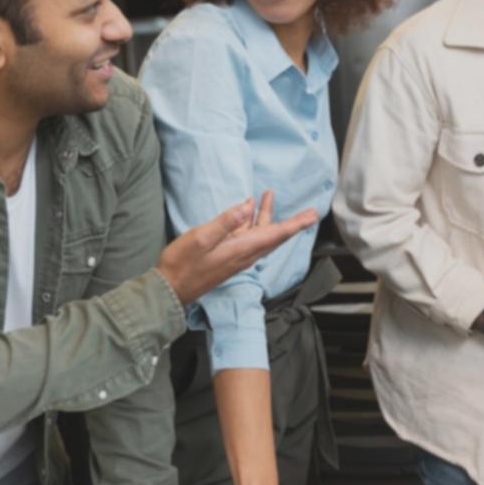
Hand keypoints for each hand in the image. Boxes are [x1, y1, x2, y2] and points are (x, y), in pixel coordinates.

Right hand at [157, 191, 318, 304]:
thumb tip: (246, 207)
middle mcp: (244, 254)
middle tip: (309, 212)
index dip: (296, 224)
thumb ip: (225, 222)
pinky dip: (252, 221)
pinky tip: (247, 210)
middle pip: (274, 235)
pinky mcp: (228, 256)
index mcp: (242, 249)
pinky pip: (248, 236)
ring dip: (267, 215)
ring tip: (268, 195)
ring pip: (260, 234)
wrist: (170, 289)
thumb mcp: (201, 238)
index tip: (313, 216)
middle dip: (292, 222)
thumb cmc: (183, 265)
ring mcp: (236, 256)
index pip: (276, 234)